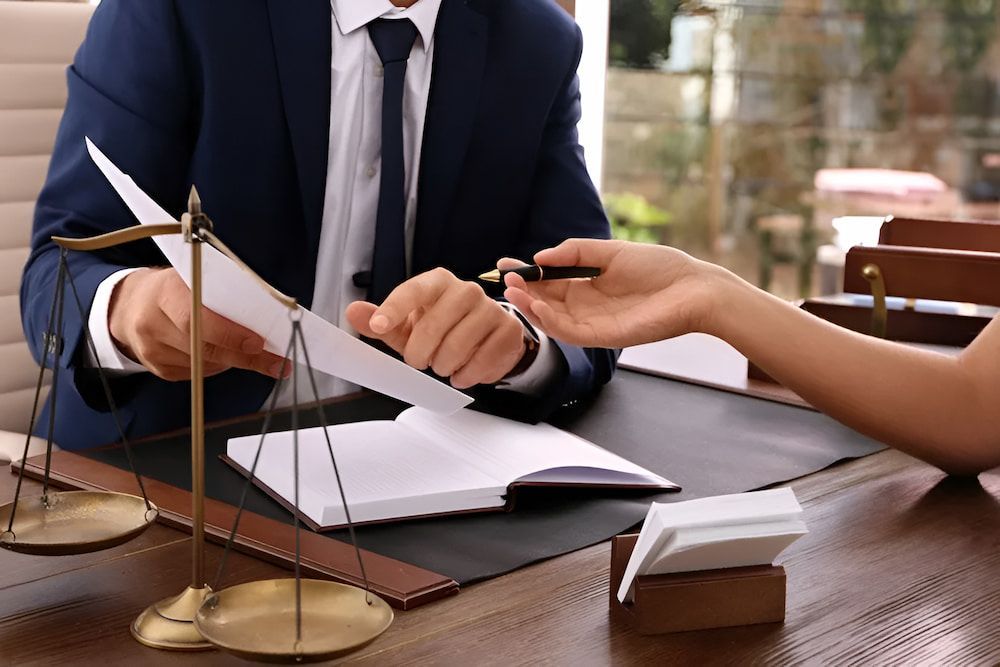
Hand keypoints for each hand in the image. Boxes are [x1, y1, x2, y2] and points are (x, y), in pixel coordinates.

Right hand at [108, 268, 288, 380]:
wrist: (133, 304)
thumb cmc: (174, 288)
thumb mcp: (193, 278)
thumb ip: (221, 293)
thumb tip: (266, 315)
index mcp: (164, 292)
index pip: (195, 318)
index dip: (229, 334)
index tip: (259, 343)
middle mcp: (152, 322)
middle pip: (203, 348)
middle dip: (245, 357)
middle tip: (276, 362)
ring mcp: (152, 349)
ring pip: (204, 365)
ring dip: (235, 362)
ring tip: (257, 356)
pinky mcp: (157, 368)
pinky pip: (197, 374)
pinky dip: (218, 367)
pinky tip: (225, 357)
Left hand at [346, 267, 526, 388]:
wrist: (485, 335)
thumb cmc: (440, 328)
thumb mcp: (407, 326)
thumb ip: (380, 321)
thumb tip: (353, 312)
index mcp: (437, 282)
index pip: (413, 290)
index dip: (394, 309)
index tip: (379, 326)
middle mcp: (466, 290)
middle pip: (433, 326)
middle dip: (420, 354)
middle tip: (420, 361)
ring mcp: (491, 308)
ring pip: (457, 348)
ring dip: (444, 366)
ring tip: (443, 365)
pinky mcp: (508, 330)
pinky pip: (482, 362)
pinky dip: (467, 375)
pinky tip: (463, 372)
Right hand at [501, 239, 721, 347]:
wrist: (694, 289)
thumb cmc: (660, 268)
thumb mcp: (611, 252)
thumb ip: (576, 251)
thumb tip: (541, 256)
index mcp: (587, 286)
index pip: (548, 282)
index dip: (526, 274)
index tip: (505, 263)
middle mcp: (586, 307)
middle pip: (545, 302)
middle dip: (523, 291)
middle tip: (506, 278)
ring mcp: (594, 324)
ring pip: (552, 320)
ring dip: (530, 307)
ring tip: (514, 291)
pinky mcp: (604, 337)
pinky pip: (569, 332)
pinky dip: (550, 321)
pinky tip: (538, 305)